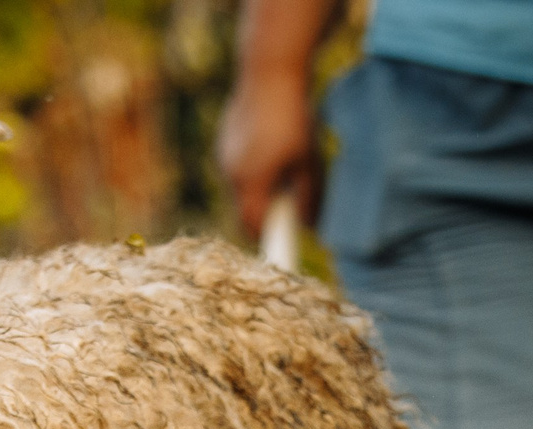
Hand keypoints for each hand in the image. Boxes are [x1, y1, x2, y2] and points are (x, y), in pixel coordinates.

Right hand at [217, 66, 319, 237]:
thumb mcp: (309, 162)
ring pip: (238, 192)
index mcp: (253, 181)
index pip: (254, 227)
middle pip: (243, 213)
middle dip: (262, 220)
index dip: (268, 241)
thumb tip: (309, 227)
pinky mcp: (222, 144)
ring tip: (281, 178)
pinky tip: (269, 157)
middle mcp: (232, 173)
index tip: (282, 249)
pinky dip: (250, 177)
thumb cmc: (295, 119)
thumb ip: (309, 198)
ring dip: (257, 196)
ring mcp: (223, 157)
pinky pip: (235, 172)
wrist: (268, 74)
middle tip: (287, 216)